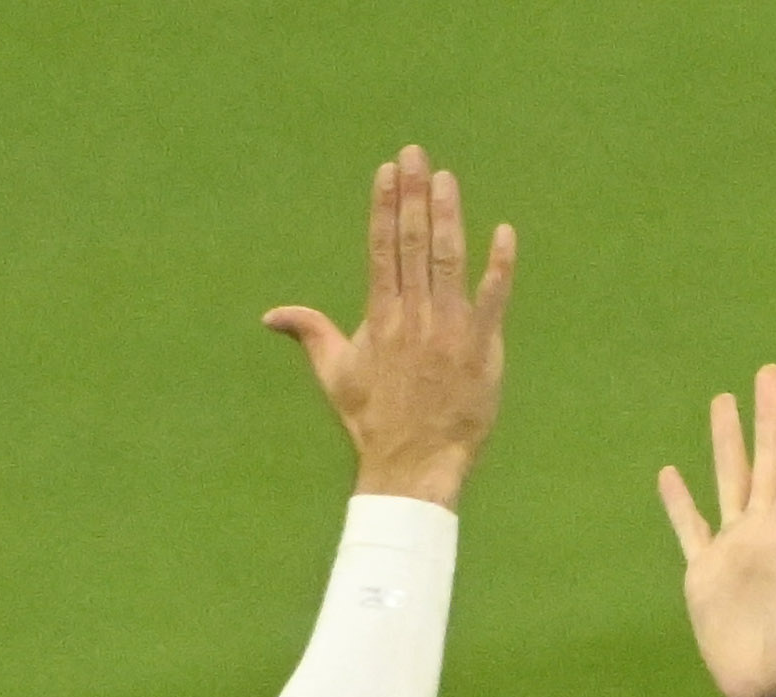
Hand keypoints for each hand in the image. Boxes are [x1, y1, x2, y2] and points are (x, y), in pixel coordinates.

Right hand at [267, 145, 514, 506]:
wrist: (414, 463)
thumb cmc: (374, 420)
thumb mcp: (335, 374)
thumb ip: (309, 333)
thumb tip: (270, 316)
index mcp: (380, 316)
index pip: (381, 248)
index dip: (385, 206)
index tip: (388, 171)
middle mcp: (414, 316)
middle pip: (412, 243)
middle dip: (413, 195)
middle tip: (417, 154)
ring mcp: (449, 330)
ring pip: (448, 261)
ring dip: (448, 216)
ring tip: (446, 178)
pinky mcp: (482, 349)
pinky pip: (495, 299)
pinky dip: (500, 266)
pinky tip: (504, 233)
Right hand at [657, 365, 775, 696]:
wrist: (773, 696)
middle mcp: (765, 530)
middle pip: (767, 458)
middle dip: (768, 415)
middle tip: (769, 371)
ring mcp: (734, 549)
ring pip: (730, 480)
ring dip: (727, 442)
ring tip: (722, 400)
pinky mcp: (705, 572)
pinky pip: (690, 527)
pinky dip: (679, 502)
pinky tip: (670, 473)